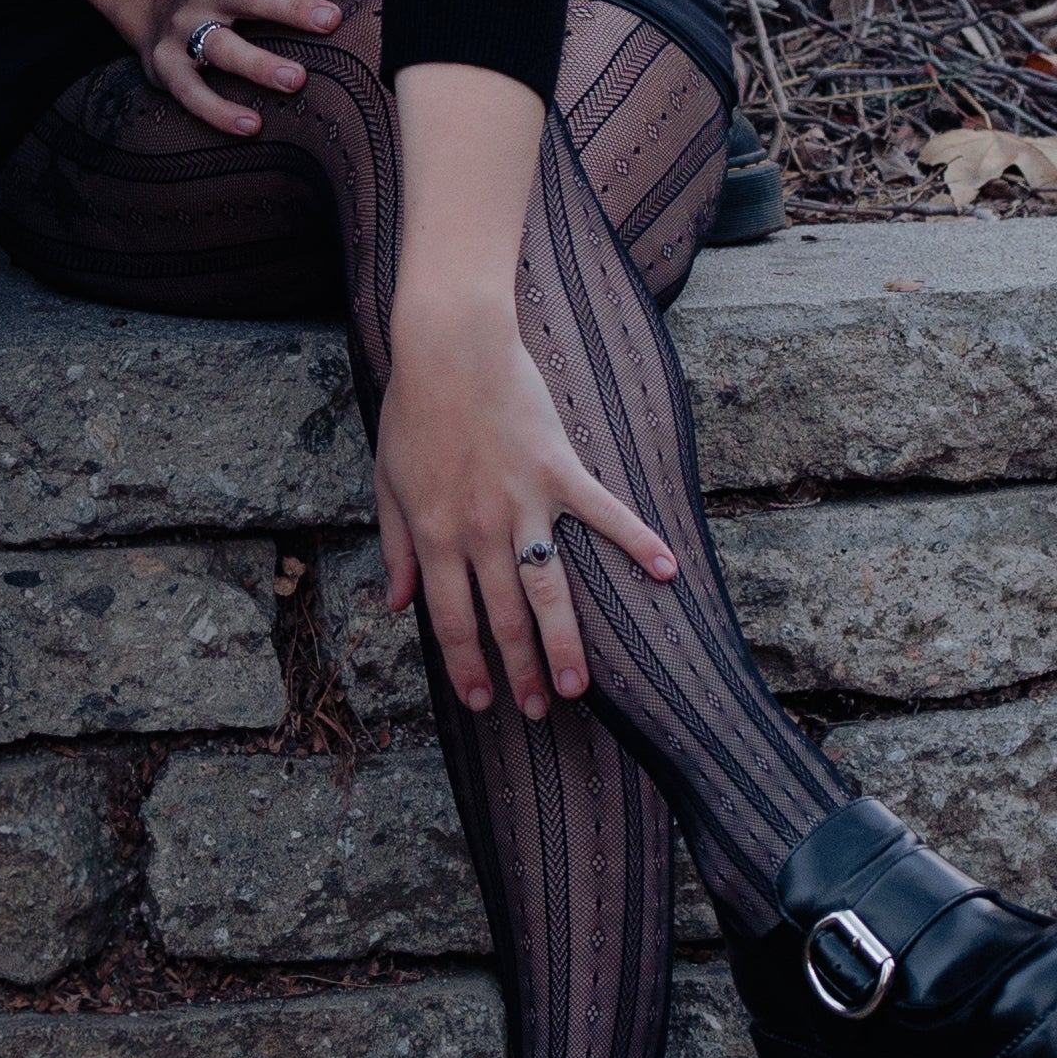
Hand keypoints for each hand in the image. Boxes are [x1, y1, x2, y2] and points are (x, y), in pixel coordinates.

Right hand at [137, 0, 374, 134]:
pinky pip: (191, 90)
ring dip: (258, 64)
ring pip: (221, 46)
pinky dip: (217, 110)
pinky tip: (251, 124)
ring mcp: (184, 26)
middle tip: (331, 20)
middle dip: (291, 7)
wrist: (152, 6)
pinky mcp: (166, 64)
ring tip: (296, 80)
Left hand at [371, 300, 679, 719]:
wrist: (449, 346)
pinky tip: (667, 571)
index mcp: (437, 534)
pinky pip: (604, 514)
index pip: (452, 619)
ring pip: (549, 588)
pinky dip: (638, 541)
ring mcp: (525, 502)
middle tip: (541, 711)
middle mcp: (481, 528)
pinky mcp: (560, 470)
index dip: (467, 666)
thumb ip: (398, 547)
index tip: (482, 702)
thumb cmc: (414, 411)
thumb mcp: (389, 482)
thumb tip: (397, 605)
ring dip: (566, 644)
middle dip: (521, 671)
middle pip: (505, 617)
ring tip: (581, 688)